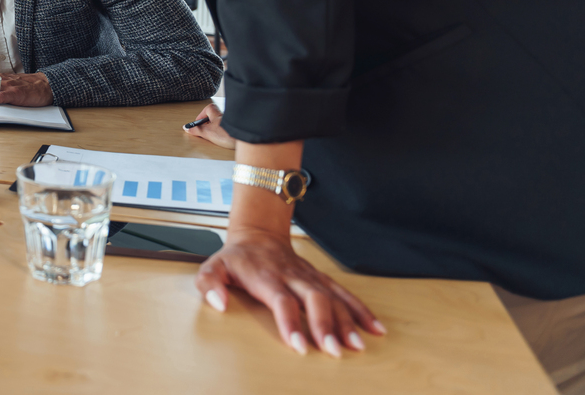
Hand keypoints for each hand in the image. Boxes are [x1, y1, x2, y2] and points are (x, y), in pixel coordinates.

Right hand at [184, 103, 235, 148]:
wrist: (243, 140)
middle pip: (214, 116)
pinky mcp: (235, 130)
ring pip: (221, 123)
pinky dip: (223, 133)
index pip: (208, 109)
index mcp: (216, 113)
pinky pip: (227, 129)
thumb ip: (197, 130)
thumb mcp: (207, 133)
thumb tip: (188, 128)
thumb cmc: (227, 133)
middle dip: (208, 123)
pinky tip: (223, 139)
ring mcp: (230, 123)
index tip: (197, 123)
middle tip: (204, 130)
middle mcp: (224, 116)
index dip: (201, 115)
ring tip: (214, 136)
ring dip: (216, 129)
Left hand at [197, 227, 384, 357]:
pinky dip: (361, 310)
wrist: (258, 234)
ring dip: (347, 321)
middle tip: (333, 350)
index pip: (281, 300)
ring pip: (333, 297)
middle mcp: (292, 276)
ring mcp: (309, 277)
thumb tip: (218, 303)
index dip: (291, 322)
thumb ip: (209, 283)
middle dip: (325, 325)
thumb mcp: (213, 266)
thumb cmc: (236, 258)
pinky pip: (345, 294)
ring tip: (357, 345)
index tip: (299, 345)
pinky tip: (375, 328)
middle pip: (313, 299)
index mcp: (266, 276)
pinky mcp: (321, 279)